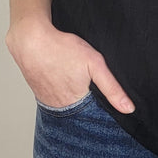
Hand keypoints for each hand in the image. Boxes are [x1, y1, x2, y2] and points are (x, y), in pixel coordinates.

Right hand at [5, 17, 133, 112]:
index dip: (99, 111)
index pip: (92, 117)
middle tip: (88, 89)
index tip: (103, 105)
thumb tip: (128, 108)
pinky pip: (52, 97)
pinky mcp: (37, 91)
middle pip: (77, 112)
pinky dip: (59, 90)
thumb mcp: (94, 64)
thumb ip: (112, 88)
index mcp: (74, 105)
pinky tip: (62, 79)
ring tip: (75, 82)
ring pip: (64, 105)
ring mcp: (45, 100)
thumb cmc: (62, 48)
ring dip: (71, 98)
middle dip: (86, 105)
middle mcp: (58, 107)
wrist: (29, 39)